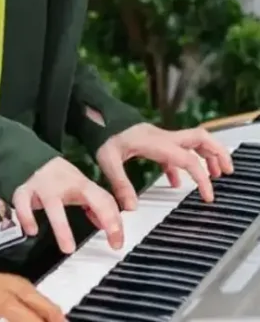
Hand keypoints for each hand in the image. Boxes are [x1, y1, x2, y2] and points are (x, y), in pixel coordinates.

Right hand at [12, 156, 122, 254]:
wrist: (33, 157)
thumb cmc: (63, 180)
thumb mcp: (84, 189)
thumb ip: (99, 208)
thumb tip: (110, 231)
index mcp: (82, 184)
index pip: (104, 200)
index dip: (113, 222)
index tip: (116, 244)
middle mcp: (64, 183)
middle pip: (86, 195)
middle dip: (101, 215)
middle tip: (111, 243)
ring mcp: (43, 186)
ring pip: (52, 204)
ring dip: (61, 226)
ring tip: (68, 248)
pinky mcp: (24, 190)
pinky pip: (22, 201)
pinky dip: (25, 215)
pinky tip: (32, 230)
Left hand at [96, 123, 234, 209]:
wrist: (96, 116)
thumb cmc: (102, 134)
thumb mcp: (107, 159)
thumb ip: (120, 183)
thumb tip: (131, 207)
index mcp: (157, 143)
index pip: (188, 159)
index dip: (202, 178)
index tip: (207, 196)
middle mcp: (163, 137)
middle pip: (200, 138)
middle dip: (218, 154)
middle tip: (227, 172)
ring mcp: (160, 137)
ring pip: (193, 141)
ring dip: (207, 156)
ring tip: (215, 175)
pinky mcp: (154, 140)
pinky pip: (176, 151)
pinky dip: (183, 165)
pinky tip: (177, 182)